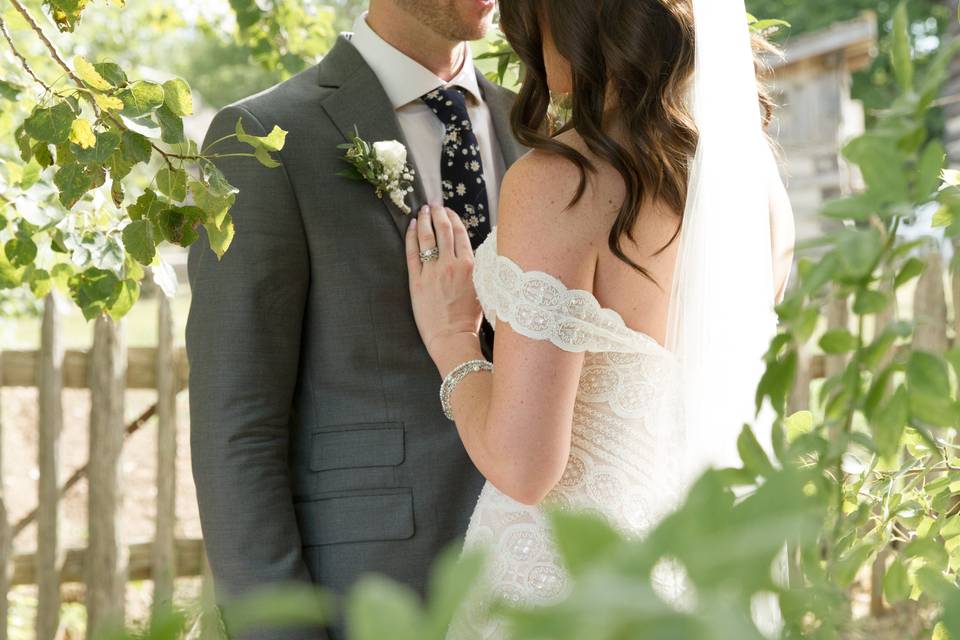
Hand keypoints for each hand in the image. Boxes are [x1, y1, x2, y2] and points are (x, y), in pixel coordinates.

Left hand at [406, 204, 482, 366]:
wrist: (453, 338)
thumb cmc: (470, 319)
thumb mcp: (483, 289)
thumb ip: (477, 269)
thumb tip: (471, 253)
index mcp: (470, 266)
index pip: (461, 233)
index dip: (453, 218)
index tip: (449, 211)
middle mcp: (451, 264)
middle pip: (444, 230)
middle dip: (438, 213)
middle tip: (434, 205)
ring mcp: (432, 272)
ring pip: (427, 237)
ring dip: (425, 220)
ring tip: (422, 210)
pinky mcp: (417, 281)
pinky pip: (412, 252)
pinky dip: (412, 236)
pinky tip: (411, 226)